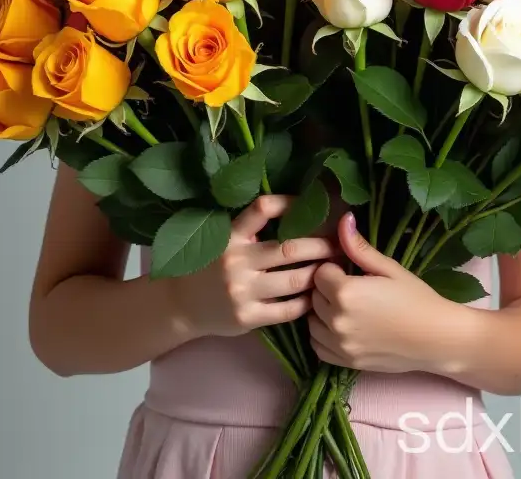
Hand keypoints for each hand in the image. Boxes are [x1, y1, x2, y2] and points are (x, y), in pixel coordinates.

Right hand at [173, 194, 340, 338]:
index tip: (312, 204)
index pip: (262, 208)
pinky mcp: (247, 318)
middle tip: (340, 243)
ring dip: (319, 273)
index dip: (290, 203)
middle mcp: (236, 261)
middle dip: (321, 245)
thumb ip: (251, 229)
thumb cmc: (210, 267)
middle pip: (290, 248)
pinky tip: (317, 296)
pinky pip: (287, 309)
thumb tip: (297, 211)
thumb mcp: (223, 240)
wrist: (180, 305)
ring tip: (335, 269)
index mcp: (231, 236)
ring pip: (294, 280)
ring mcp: (242, 291)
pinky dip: (307, 302)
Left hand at [307, 211, 468, 373]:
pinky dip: (324, 336)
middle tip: (352, 287)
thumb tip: (343, 220)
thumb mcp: (389, 268)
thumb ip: (359, 247)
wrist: (437, 338)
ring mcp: (340, 345)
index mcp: (346, 292)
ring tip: (348, 307)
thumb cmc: (416, 298)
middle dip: (328, 288)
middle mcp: (337, 320)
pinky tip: (343, 327)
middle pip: (314, 296)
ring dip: (323, 312)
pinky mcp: (346, 363)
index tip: (349, 270)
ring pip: (312, 321)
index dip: (334, 268)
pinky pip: (318, 347)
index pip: (320, 272)